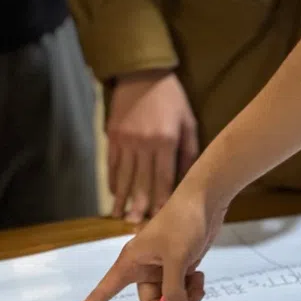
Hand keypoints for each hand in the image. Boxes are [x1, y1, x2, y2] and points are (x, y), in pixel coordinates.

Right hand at [70, 184, 224, 300]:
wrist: (204, 201)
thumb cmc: (183, 222)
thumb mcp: (177, 258)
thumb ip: (174, 289)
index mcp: (131, 263)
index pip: (105, 290)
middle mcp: (143, 269)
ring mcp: (161, 270)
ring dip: (187, 299)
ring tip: (198, 284)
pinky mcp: (178, 268)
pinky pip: (182, 292)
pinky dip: (193, 290)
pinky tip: (200, 276)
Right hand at [106, 70, 198, 222]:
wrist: (142, 73)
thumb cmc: (171, 99)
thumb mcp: (188, 122)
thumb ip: (188, 151)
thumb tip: (187, 178)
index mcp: (166, 141)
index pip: (164, 178)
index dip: (161, 200)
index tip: (160, 218)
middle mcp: (144, 143)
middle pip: (142, 182)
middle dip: (139, 206)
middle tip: (135, 226)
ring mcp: (126, 140)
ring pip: (124, 176)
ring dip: (122, 199)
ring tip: (120, 217)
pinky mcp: (113, 135)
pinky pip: (113, 164)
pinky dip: (114, 180)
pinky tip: (115, 194)